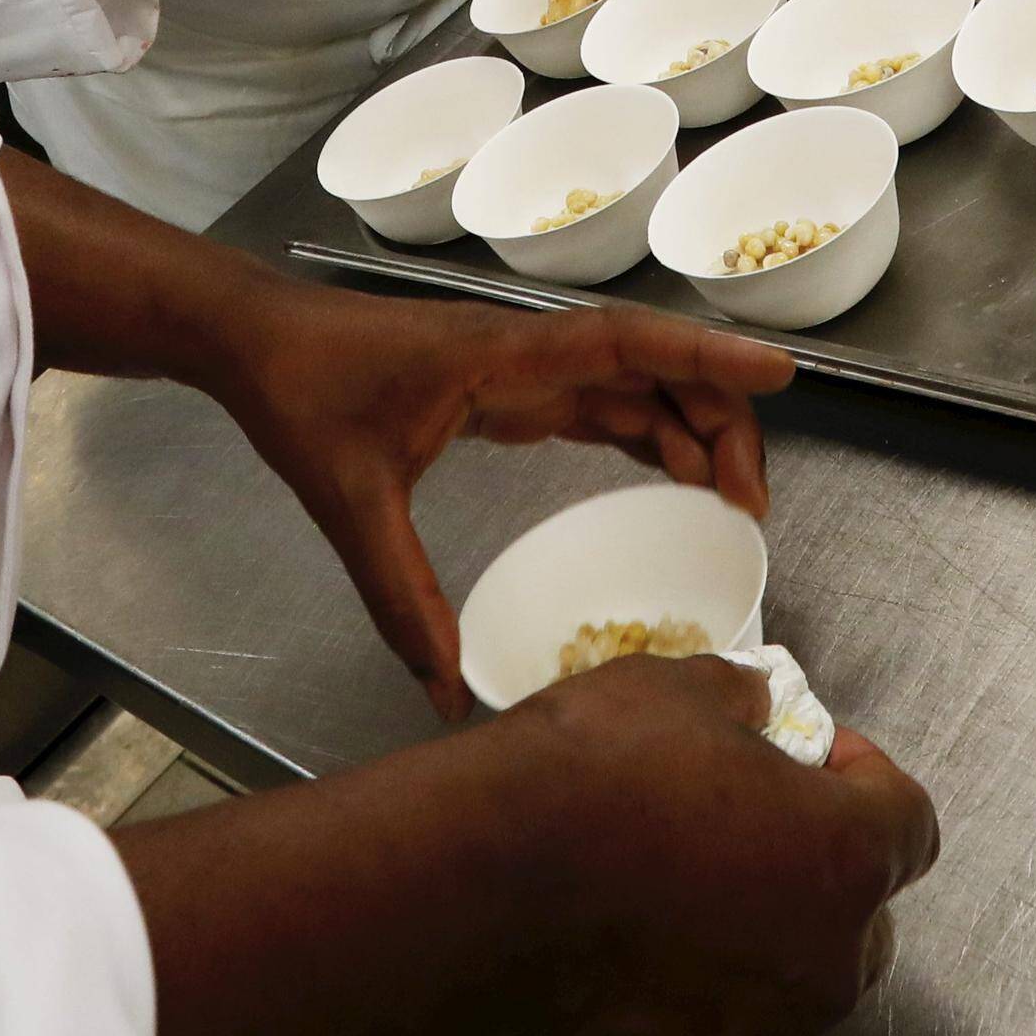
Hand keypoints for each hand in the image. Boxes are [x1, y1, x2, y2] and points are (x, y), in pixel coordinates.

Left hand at [214, 284, 790, 711]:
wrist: (257, 342)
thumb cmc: (301, 393)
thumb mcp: (350, 501)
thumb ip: (400, 598)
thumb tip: (444, 693)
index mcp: (502, 356)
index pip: (625, 344)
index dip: (707, 357)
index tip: (778, 375)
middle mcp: (525, 352)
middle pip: (652, 368)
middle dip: (717, 418)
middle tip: (754, 502)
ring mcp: (518, 366)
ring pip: (633, 385)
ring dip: (690, 428)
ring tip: (734, 500)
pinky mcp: (506, 387)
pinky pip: (599, 402)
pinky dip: (646, 433)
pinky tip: (673, 471)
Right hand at [472, 656, 941, 1035]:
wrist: (474, 891)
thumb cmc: (576, 790)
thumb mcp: (676, 691)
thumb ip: (740, 700)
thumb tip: (749, 704)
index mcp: (844, 857)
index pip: (909, 820)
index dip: (863, 777)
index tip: (817, 760)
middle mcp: (822, 962)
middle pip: (863, 912)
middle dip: (820, 865)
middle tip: (751, 820)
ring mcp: (762, 1034)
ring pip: (799, 982)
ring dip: (766, 936)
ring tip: (688, 886)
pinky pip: (732, 1032)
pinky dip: (708, 995)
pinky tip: (646, 947)